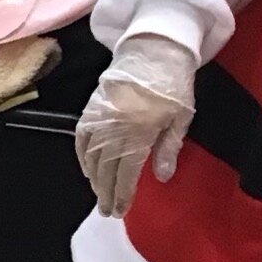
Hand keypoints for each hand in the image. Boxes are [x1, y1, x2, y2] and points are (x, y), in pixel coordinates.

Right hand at [75, 36, 198, 216]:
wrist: (153, 50)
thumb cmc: (174, 84)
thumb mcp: (181, 117)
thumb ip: (169, 148)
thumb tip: (161, 177)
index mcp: (140, 132)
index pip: (126, 172)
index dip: (122, 194)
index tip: (120, 210)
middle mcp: (115, 130)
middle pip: (106, 169)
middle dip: (106, 192)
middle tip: (107, 211)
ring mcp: (99, 120)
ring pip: (91, 158)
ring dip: (94, 179)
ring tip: (98, 194)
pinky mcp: (90, 111)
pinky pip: (81, 140)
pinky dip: (82, 158)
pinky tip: (87, 170)